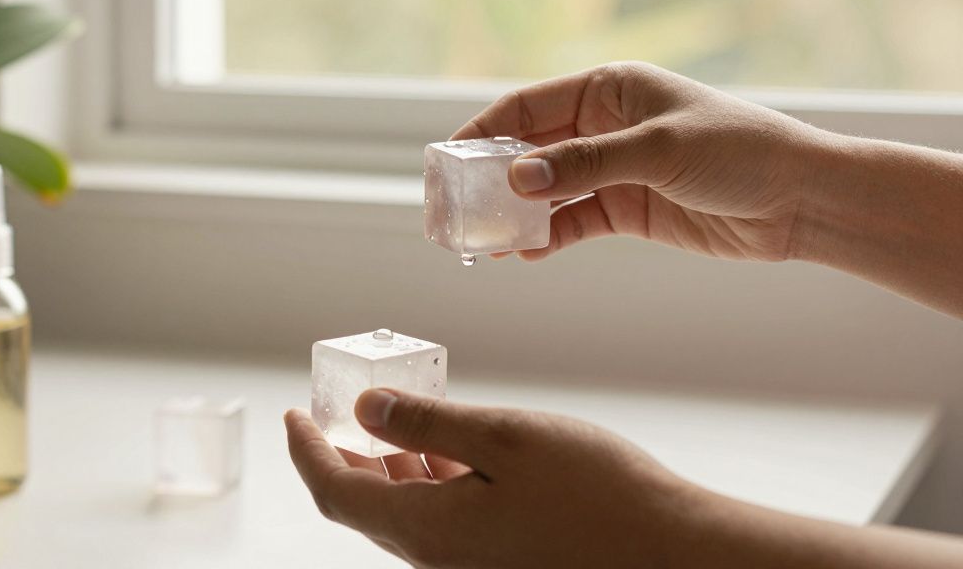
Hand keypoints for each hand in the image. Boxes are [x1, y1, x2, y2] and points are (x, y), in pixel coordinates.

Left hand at [284, 389, 698, 567]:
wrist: (671, 554)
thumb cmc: (597, 494)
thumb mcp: (503, 440)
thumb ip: (428, 425)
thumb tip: (365, 409)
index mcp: (426, 528)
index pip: (336, 490)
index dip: (306, 450)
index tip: (291, 415)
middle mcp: (439, 554)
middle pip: (364, 504)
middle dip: (341, 455)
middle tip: (330, 412)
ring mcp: (471, 560)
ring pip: (404, 510)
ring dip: (386, 464)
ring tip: (383, 419)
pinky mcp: (501, 556)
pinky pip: (442, 516)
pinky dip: (428, 477)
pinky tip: (447, 447)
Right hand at [450, 61, 825, 261]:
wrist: (802, 200)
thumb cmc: (740, 152)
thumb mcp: (657, 151)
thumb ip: (584, 165)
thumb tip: (516, 181)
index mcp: (608, 88)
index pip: (526, 106)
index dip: (482, 132)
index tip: (446, 160)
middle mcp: (603, 125)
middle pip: (527, 150)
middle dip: (489, 179)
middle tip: (451, 208)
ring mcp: (612, 170)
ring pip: (545, 191)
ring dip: (514, 214)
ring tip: (480, 241)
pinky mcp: (626, 210)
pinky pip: (572, 222)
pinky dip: (547, 237)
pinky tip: (524, 254)